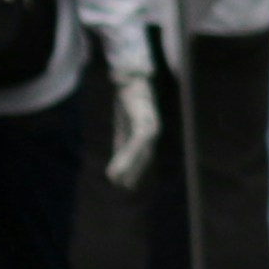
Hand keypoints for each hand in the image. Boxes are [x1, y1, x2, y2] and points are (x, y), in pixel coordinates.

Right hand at [105, 77, 163, 192]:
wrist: (129, 81)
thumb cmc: (128, 102)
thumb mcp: (123, 126)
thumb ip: (123, 144)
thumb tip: (119, 163)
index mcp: (148, 132)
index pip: (145, 156)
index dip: (137, 171)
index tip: (128, 186)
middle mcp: (153, 130)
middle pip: (145, 157)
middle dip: (135, 172)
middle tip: (124, 188)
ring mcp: (150, 125)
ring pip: (141, 152)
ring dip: (129, 167)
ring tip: (115, 179)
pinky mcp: (144, 120)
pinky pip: (136, 142)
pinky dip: (127, 155)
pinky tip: (118, 163)